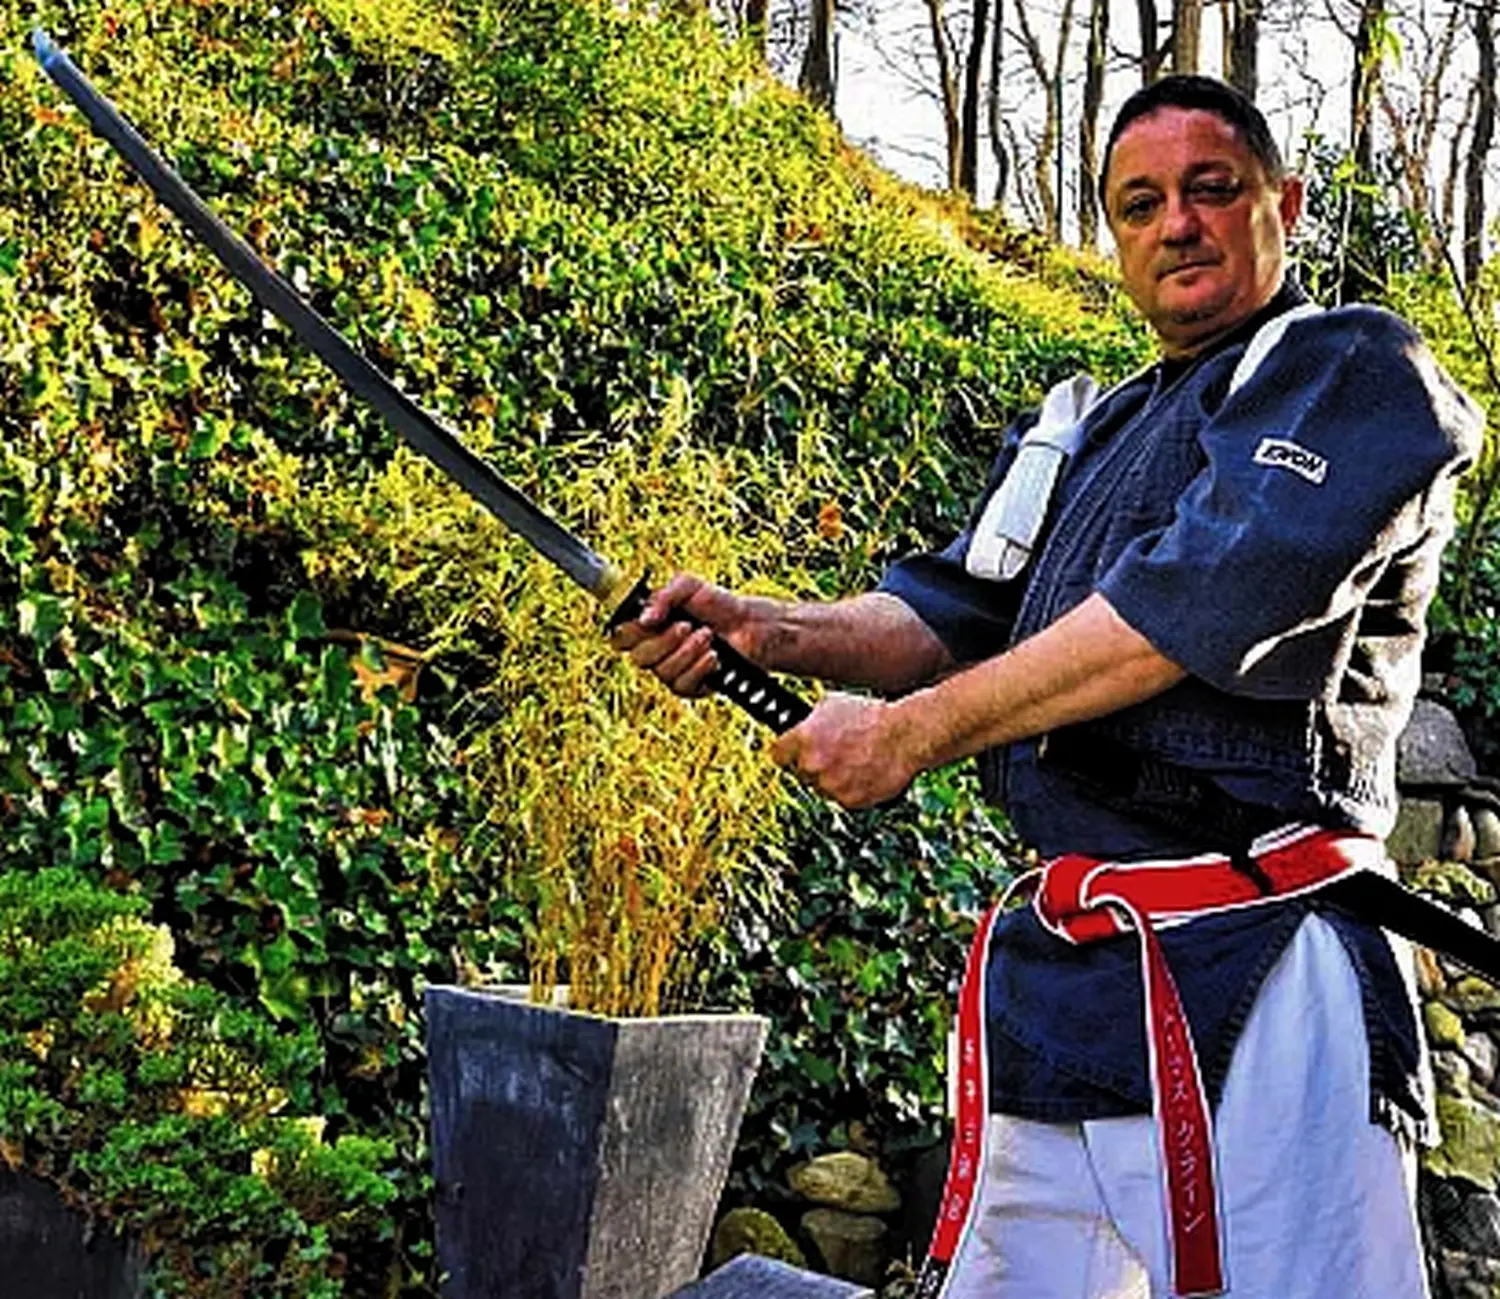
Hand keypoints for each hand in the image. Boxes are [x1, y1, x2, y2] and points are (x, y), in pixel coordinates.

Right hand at [607, 573, 754, 697]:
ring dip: (688, 651)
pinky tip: (714, 656)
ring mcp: (671, 670)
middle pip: (639, 657)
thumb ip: (663, 596)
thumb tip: (644, 618)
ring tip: (708, 636)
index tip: (649, 622)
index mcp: (648, 626)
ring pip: (662, 671)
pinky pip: (683, 684)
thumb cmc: (718, 604)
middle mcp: (656, 650)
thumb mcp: (689, 587)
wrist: (749, 624)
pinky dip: (700, 667)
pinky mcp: (690, 686)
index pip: (621, 637)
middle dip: (665, 640)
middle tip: (688, 626)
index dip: (629, 632)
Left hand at [771, 692, 923, 808]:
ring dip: (831, 778)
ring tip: (853, 761)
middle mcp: (812, 765)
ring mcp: (830, 785)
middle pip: (800, 772)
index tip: (791, 752)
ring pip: (821, 787)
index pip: (777, 754)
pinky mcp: (848, 801)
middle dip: (811, 764)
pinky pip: (841, 797)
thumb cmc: (871, 716)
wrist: (904, 736)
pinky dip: (849, 789)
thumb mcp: (832, 704)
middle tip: (832, 753)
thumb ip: (809, 721)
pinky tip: (863, 772)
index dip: (786, 752)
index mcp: (803, 739)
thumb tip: (797, 725)